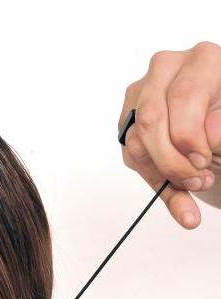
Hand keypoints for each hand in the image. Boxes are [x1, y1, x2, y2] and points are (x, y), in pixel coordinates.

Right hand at [119, 40, 220, 227]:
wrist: (218, 142)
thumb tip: (211, 136)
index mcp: (202, 61)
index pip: (183, 96)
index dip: (190, 136)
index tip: (203, 161)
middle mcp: (166, 71)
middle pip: (151, 119)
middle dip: (171, 159)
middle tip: (195, 179)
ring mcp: (141, 97)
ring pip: (136, 143)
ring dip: (165, 174)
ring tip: (191, 184)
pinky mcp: (129, 123)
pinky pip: (132, 158)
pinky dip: (156, 182)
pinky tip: (178, 195)